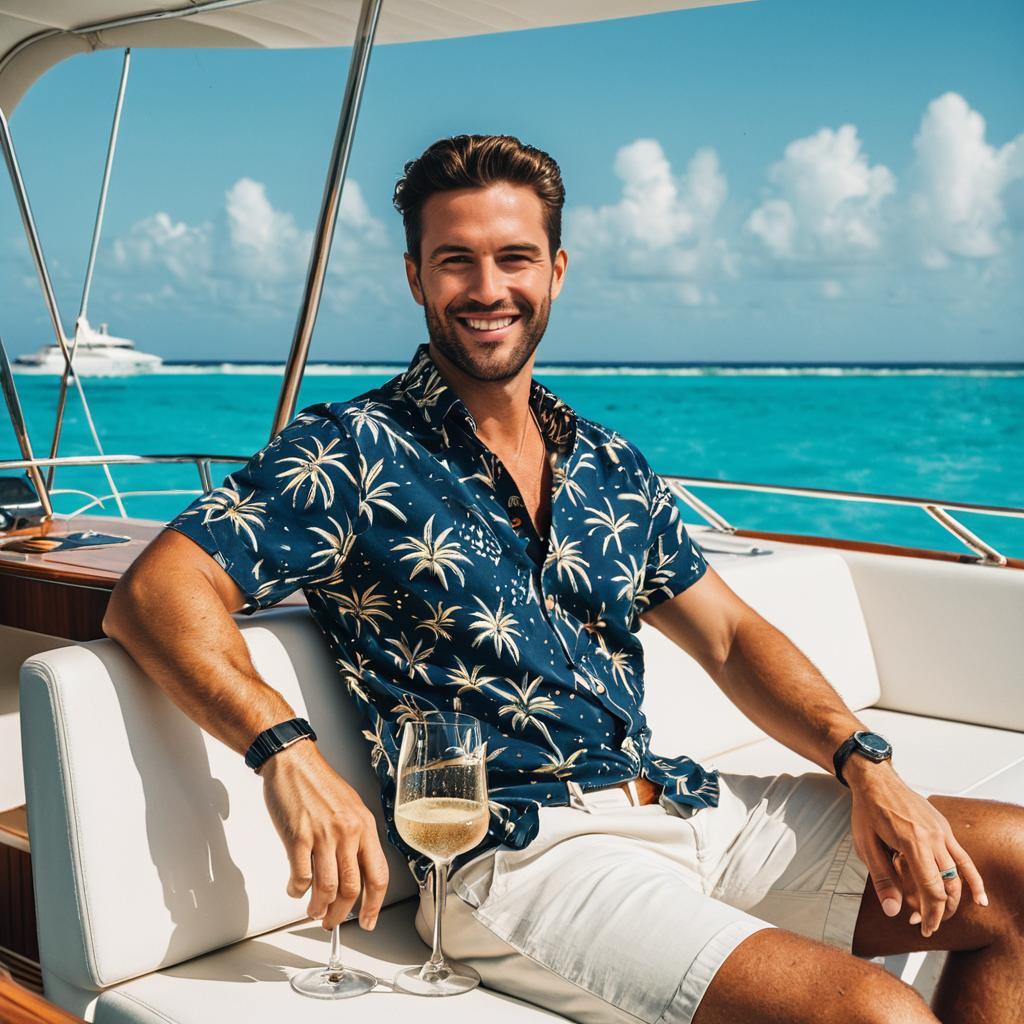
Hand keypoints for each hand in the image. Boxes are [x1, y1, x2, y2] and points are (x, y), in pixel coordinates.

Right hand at [260, 740, 388, 930]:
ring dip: (319, 908)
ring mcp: (323, 835)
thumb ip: (356, 837)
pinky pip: (301, 876)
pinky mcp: (298, 837)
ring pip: (327, 888)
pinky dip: (298, 890)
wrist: (294, 762)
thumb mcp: (350, 807)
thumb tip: (355, 870)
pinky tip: (296, 889)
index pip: (378, 874)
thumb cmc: (319, 783)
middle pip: (352, 887)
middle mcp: (348, 832)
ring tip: (314, 912)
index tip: (369, 919)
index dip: (374, 904)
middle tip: (333, 922)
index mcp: (365, 826)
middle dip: (342, 913)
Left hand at [847, 760, 986, 938]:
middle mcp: (933, 838)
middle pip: (947, 886)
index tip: (924, 929)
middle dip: (939, 910)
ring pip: (958, 875)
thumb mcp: (866, 845)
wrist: (876, 779)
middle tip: (924, 924)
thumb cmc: (868, 810)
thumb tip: (893, 912)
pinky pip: (964, 858)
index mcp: (913, 842)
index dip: (930, 914)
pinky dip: (973, 879)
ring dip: (953, 899)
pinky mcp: (944, 828)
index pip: (932, 889)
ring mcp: (942, 832)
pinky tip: (979, 898)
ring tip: (942, 915)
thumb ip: (882, 879)